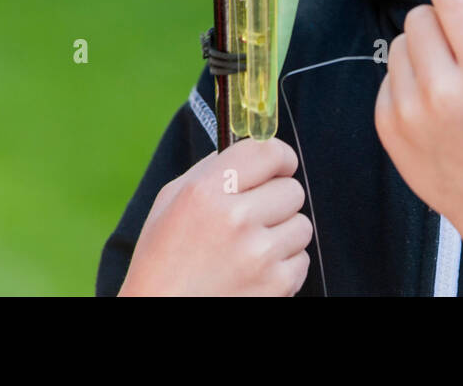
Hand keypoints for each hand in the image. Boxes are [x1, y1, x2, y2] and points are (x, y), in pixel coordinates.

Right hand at [118, 137, 312, 295]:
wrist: (160, 313)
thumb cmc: (162, 259)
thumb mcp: (171, 201)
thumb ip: (211, 168)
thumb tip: (251, 148)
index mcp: (207, 191)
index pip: (269, 151)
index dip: (279, 157)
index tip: (277, 167)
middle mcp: (236, 218)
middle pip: (292, 189)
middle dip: (277, 200)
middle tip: (254, 216)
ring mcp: (259, 254)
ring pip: (302, 225)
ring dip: (282, 234)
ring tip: (251, 248)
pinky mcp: (276, 285)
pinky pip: (302, 260)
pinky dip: (284, 266)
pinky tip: (255, 272)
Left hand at [374, 0, 462, 235]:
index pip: (450, 1)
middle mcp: (445, 93)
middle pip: (418, 18)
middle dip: (435, 20)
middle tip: (454, 43)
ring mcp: (410, 113)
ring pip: (398, 45)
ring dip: (419, 51)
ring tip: (445, 80)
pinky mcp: (387, 127)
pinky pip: (388, 77)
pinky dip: (407, 81)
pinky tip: (431, 107)